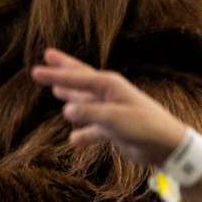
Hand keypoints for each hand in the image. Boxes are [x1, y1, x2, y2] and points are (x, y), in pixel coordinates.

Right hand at [31, 48, 186, 165]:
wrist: (165, 145)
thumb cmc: (143, 126)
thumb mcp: (114, 118)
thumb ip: (89, 113)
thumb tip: (65, 110)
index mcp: (109, 85)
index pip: (76, 77)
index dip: (55, 74)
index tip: (36, 70)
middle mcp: (108, 94)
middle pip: (80, 79)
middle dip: (62, 71)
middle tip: (46, 56)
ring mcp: (110, 111)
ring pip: (83, 102)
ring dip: (70, 97)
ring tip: (56, 91)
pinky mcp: (112, 129)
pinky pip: (91, 129)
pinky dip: (82, 134)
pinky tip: (74, 140)